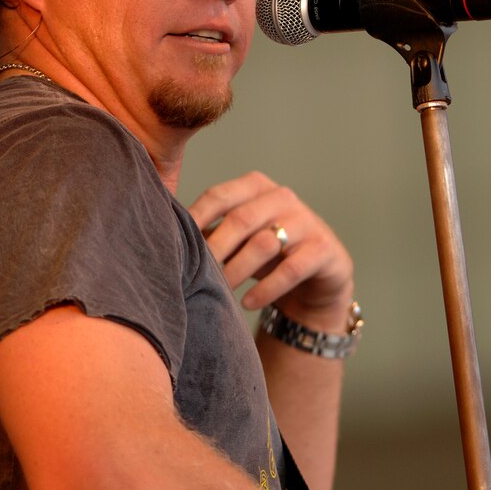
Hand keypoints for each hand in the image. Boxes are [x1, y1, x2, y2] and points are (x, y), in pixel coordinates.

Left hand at [188, 171, 353, 330]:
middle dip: (215, 248)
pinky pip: (291, 269)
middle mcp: (283, 197)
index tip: (174, 242)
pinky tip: (247, 303)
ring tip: (221, 289)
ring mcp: (306, 221)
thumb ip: (210, 232)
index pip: (219, 196)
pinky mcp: (323, 249)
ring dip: (237, 270)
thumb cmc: (267, 253)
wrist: (317, 277)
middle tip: (194, 273)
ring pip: (265, 243)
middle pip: (240, 219)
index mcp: (256, 186)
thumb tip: (167, 237)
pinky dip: (265, 289)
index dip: (195, 218)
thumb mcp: (239, 239)